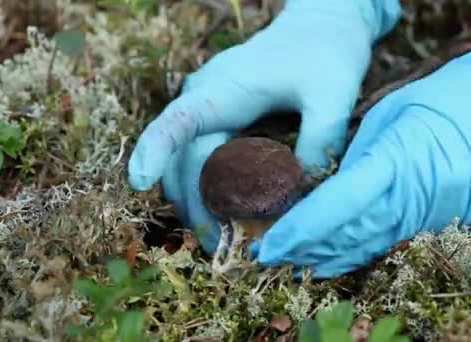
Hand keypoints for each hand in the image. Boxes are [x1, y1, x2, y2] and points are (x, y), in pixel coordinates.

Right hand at [128, 1, 401, 253]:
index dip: (153, 149)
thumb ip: (319, 139)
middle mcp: (204, 101)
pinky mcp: (219, 122)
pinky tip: (228, 215)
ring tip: (223, 240)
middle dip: (193, 205)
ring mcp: (208, 112)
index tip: (138, 181)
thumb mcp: (332, 92)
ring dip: (197, 203)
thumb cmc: (326, 51)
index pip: (177, 120)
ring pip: (186, 167)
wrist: (321, 25)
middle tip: (219, 247)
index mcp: (223, 88)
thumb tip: (301, 195)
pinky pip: (202, 162)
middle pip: (181, 160)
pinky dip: (209, 192)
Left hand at [255, 28, 470, 277]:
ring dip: (326, 258)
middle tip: (267, 257)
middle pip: (347, 236)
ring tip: (291, 264)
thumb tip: (328, 189)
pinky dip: (358, 255)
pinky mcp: (445, 224)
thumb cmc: (449, 98)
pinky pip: (392, 245)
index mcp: (396, 163)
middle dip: (303, 251)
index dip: (299, 231)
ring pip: (368, 247)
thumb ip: (359, 157)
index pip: (335, 207)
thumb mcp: (393, 115)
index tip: (268, 246)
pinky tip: (333, 261)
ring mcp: (433, 217)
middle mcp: (414, 199)